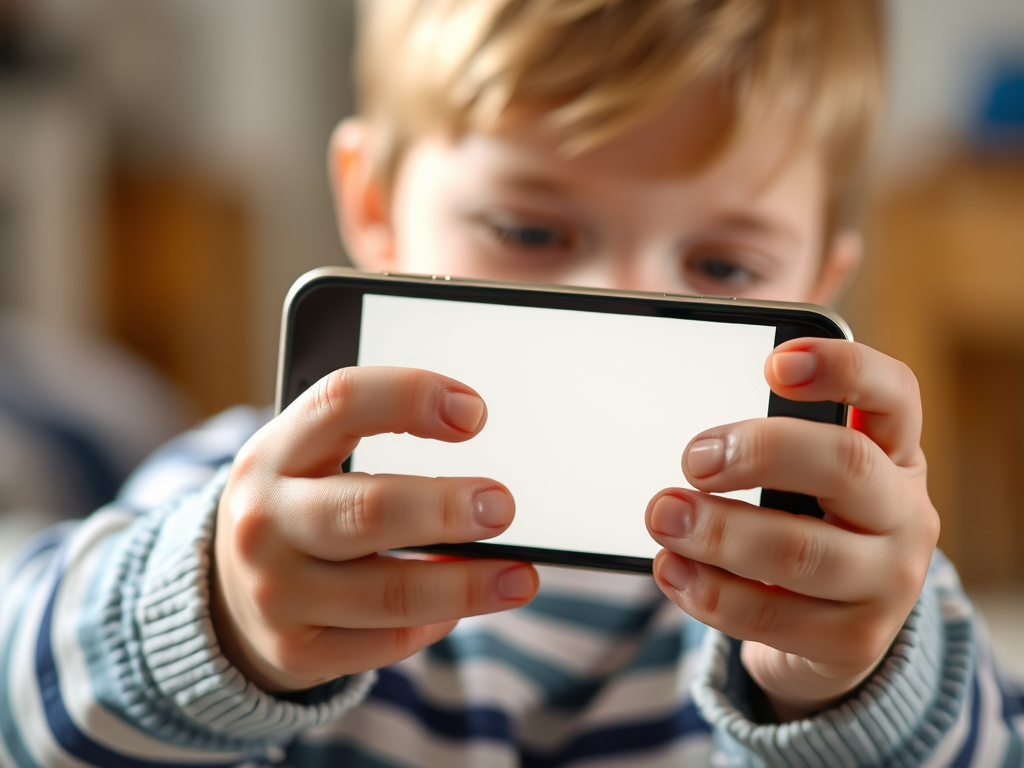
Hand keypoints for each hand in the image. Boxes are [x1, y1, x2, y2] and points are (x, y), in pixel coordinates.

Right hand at [211, 367, 537, 691]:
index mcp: (274, 453)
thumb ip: (373, 439)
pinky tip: (458, 606)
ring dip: (467, 584)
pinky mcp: (297, 651)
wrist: (225, 594)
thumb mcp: (308, 459)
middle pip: (370, 509)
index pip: (342, 403)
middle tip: (501, 506)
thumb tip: (478, 456)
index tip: (475, 413)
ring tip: (518, 576)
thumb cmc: (296, 508)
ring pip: (392, 592)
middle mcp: (266, 521)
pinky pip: (387, 641)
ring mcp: (277, 592)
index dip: (412, 397)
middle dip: (446, 508)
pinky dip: (435, 624)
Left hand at [645, 339, 938, 720]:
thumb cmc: (804, 518)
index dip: (841, 368)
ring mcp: (889, 580)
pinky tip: (672, 570)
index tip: (774, 363)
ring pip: (802, 552)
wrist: (831, 623)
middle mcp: (904, 510)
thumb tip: (708, 395)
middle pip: (846, 465)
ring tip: (661, 516)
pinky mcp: (854, 640)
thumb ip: (763, 426)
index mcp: (892, 449)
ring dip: (720, 533)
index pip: (892, 392)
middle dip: (760, 453)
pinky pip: (772, 616)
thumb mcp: (801, 470)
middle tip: (693, 457)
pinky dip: (710, 593)